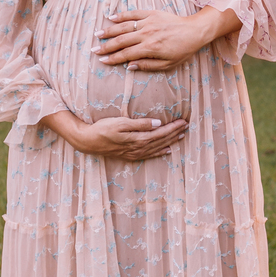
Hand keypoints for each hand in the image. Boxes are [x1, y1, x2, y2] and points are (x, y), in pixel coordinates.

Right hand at [43, 110, 187, 160]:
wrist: (88, 142)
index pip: (160, 133)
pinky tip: (167, 151)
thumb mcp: (121, 122)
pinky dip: (160, 152)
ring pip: (157, 148)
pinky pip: (149, 155)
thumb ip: (140, 124)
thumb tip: (158, 123)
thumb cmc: (103, 128)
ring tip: (181, 136)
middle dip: (175, 133)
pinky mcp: (130, 155)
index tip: (183, 121)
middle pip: (161, 140)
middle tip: (186, 127)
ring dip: (170, 142)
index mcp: (138, 139)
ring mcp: (134, 153)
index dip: (173, 127)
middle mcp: (138, 148)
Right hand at [95, 6, 235, 71]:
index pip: (126, 54)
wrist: (194, 31)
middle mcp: (147, 34)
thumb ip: (147, 65)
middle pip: (121, 40)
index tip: (102, 61)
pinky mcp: (151, 13)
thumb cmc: (182, 50)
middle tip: (94, 50)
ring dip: (109, 31)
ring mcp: (148, 22)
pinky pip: (133, 14)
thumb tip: (129, 66)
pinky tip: (111, 17)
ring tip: (98, 35)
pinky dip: (121, 15)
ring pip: (124, 26)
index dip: (113, 58)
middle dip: (106, 46)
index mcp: (150, 48)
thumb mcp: (168, 64)